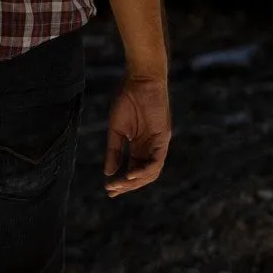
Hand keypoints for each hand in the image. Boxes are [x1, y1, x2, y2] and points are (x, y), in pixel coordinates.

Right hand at [104, 74, 170, 196]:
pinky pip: (157, 161)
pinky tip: (130, 174)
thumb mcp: (116, 130)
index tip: (108, 189)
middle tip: (112, 191)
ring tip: (120, 184)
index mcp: (140, 145)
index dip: (122, 181)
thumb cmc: (127, 100)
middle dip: (127, 185)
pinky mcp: (163, 138)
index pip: (133, 169)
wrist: (140, 80)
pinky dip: (145, 170)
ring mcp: (158, 144)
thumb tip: (108, 173)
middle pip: (143, 174)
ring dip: (136, 181)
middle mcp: (151, 147)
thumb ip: (114, 151)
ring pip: (151, 172)